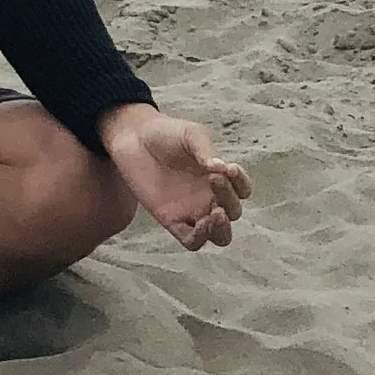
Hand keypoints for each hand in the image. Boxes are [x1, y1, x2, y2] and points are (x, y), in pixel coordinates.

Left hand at [97, 104, 249, 249]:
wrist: (132, 137)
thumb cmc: (165, 133)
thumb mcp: (191, 134)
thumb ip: (206, 150)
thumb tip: (222, 168)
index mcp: (218, 175)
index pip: (242, 189)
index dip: (241, 183)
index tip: (229, 169)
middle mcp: (208, 196)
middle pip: (233, 212)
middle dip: (230, 201)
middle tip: (214, 182)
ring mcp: (191, 211)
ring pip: (219, 235)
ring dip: (222, 230)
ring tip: (215, 213)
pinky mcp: (172, 221)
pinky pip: (192, 241)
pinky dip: (201, 238)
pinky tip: (200, 224)